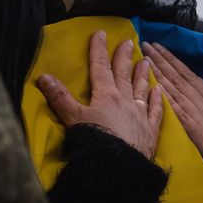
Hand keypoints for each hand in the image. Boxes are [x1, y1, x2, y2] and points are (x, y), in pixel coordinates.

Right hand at [36, 30, 163, 158]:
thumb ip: (59, 98)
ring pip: (141, 89)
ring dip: (143, 74)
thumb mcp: (73, 119)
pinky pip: (155, 111)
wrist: (118, 168)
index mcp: (105, 96)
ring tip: (146, 62)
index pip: (100, 68)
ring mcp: (140, 115)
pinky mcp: (150, 131)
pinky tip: (159, 91)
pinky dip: (157, 100)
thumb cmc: (94, 142)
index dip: (99, 50)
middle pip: (123, 75)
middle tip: (129, 42)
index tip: (101, 33)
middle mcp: (125, 101)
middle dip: (123, 57)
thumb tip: (43, 77)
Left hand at [143, 41, 202, 181]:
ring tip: (145, 58)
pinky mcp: (202, 134)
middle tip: (146, 44)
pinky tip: (154, 87)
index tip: (160, 48)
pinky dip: (167, 98)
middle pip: (181, 78)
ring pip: (178, 90)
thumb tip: (198, 99)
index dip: (173, 60)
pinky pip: (180, 113)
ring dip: (159, 73)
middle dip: (162, 60)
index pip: (190, 75)